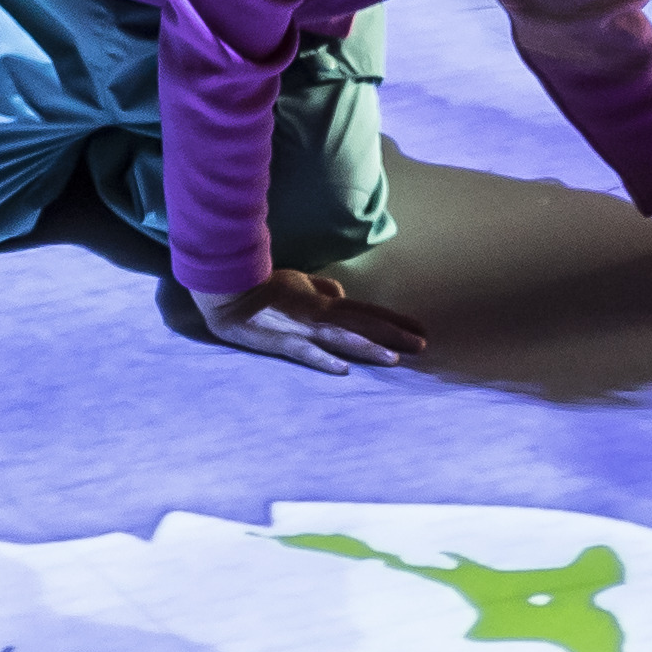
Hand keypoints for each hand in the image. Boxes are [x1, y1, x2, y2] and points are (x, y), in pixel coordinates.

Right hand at [198, 269, 429, 372]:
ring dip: (369, 348)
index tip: (420, 329)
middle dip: (394, 335)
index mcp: (325, 302)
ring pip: (342, 338)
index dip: (394, 319)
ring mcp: (302, 329)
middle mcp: (320, 314)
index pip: (367, 310)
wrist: (227, 292)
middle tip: (423, 346)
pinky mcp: (282, 342)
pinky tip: (343, 370)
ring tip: (394, 360)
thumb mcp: (298, 281)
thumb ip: (321, 288)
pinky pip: (306, 353)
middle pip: (363, 324)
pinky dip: (324, 360)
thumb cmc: (262, 287)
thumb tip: (342, 294)